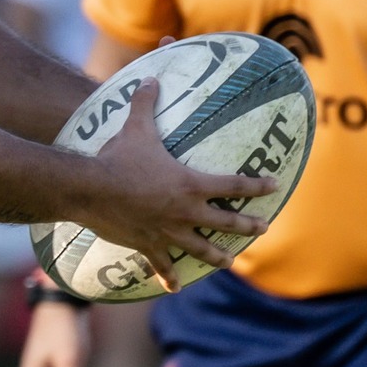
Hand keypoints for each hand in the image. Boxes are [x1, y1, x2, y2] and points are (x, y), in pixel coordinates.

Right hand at [82, 82, 272, 293]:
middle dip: (248, 225)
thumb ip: (145, 103)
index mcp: (191, 184)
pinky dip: (168, 277)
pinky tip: (174, 288)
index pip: (234, 184)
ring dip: (217, 256)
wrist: (92, 190)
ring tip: (229, 262)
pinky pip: (162, 265)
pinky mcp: (148, 245)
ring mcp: (169, 232)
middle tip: (263, 228)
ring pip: (201, 249)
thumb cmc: (118, 159)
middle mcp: (186, 212)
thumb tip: (150, 78)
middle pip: (226, 222)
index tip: (274, 186)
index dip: (257, 185)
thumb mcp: (135, 128)